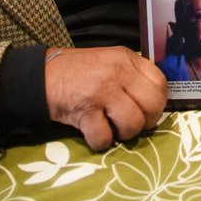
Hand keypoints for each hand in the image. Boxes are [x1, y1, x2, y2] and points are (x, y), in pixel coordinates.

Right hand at [44, 46, 167, 149]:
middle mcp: (118, 72)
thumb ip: (132, 75)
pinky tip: (93, 131)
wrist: (40, 75)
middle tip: (132, 124)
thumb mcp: (110, 62)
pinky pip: (105, 137)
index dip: (158, 103)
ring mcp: (102, 90)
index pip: (160, 83)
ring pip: (133, 124)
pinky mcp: (85, 110)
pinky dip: (100, 141)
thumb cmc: (78, 71)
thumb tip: (154, 102)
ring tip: (112, 128)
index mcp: (127, 59)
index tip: (147, 111)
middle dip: (146, 122)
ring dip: (124, 134)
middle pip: (153, 105)